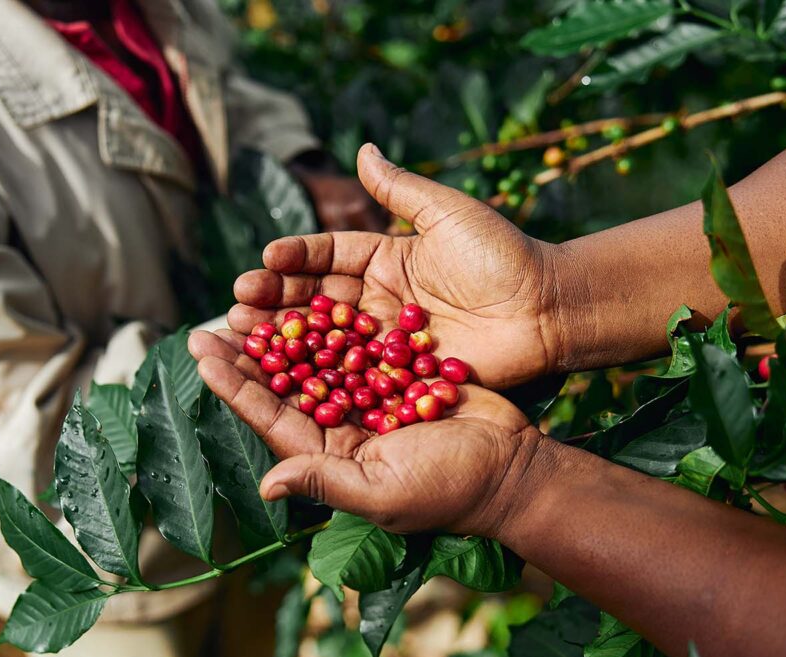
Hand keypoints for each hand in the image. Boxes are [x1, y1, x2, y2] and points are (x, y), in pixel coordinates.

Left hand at [188, 328, 546, 536]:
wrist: (513, 467)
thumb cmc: (450, 490)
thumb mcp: (383, 492)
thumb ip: (325, 482)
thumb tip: (267, 486)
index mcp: (329, 456)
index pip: (270, 417)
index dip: (234, 385)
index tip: (202, 350)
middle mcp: (342, 428)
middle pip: (285, 385)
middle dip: (249, 353)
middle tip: (216, 317)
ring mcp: (370, 401)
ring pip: (317, 360)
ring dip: (286, 332)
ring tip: (254, 299)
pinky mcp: (398, 377)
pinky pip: (358, 346)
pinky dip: (334, 323)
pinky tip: (311, 294)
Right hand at [231, 144, 574, 388]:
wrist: (547, 309)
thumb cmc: (503, 255)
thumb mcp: (449, 213)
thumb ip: (401, 189)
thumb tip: (363, 148)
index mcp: (388, 259)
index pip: (329, 256)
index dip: (296, 258)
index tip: (265, 258)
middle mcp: (381, 300)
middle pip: (317, 300)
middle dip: (275, 301)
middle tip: (238, 303)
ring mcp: (388, 342)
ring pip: (326, 340)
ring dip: (285, 339)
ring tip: (244, 334)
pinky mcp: (401, 376)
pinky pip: (355, 375)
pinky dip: (320, 377)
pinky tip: (284, 377)